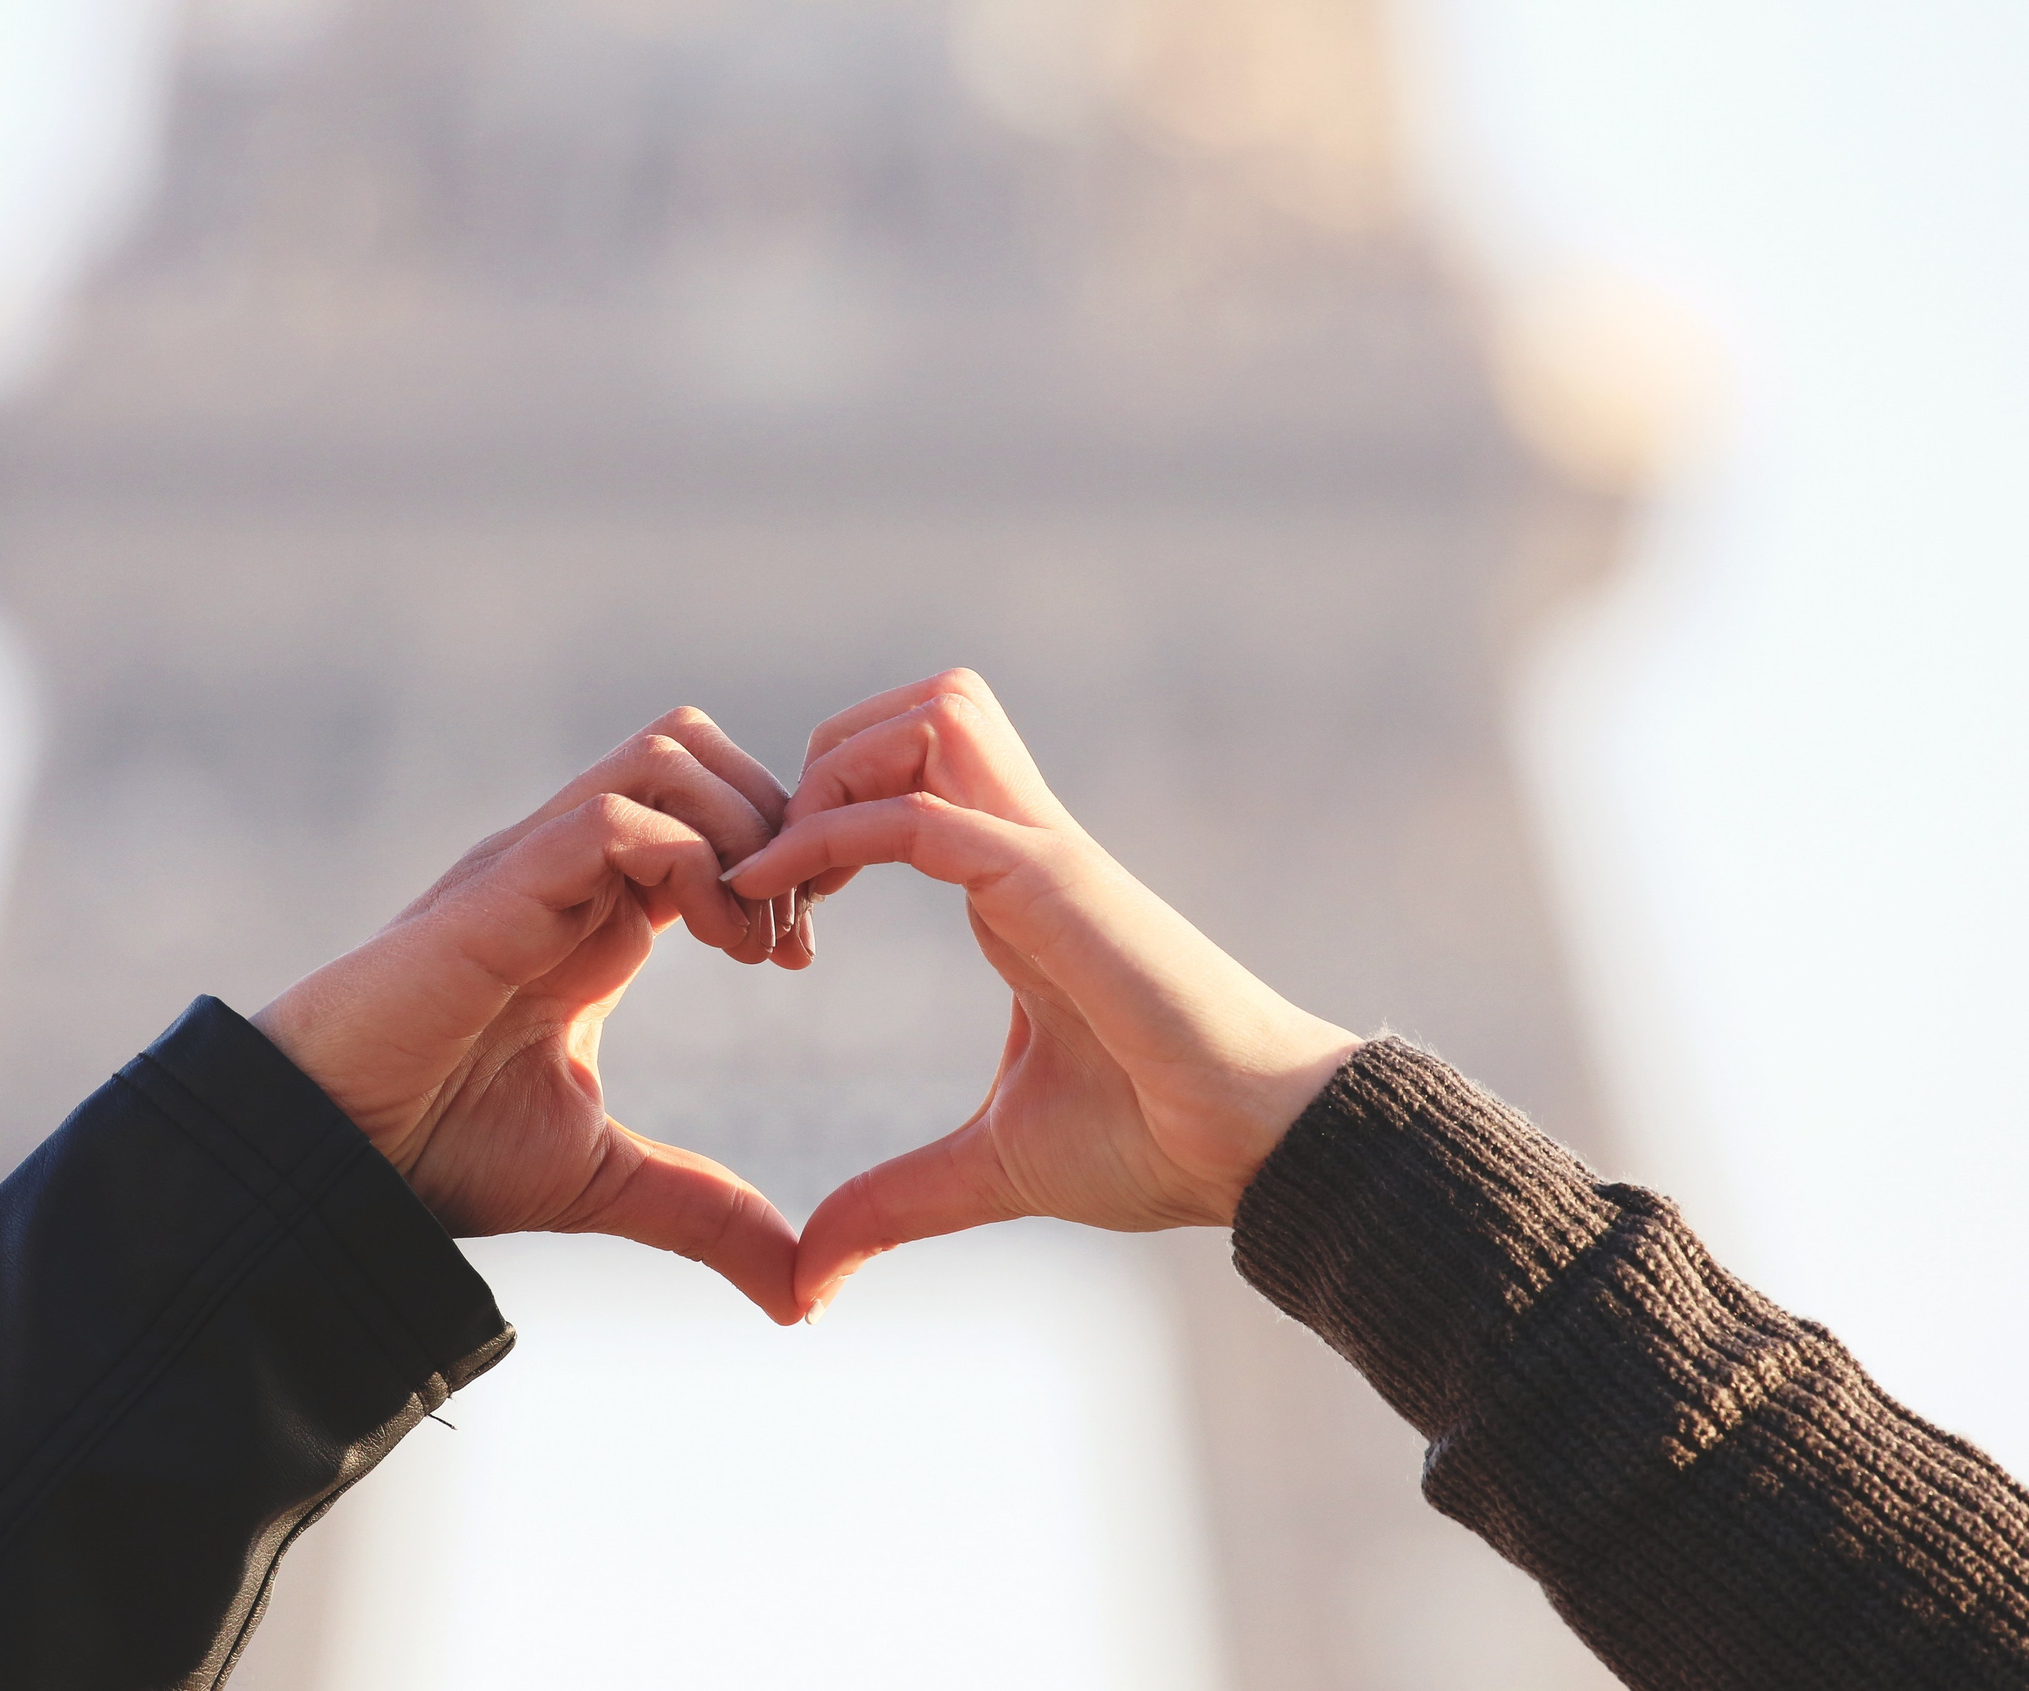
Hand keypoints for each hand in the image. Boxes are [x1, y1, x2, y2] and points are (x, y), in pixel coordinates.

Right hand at [252, 708, 811, 1323]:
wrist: (324, 1163)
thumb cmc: (436, 1154)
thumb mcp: (604, 1180)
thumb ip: (706, 1215)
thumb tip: (802, 1295)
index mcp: (593, 913)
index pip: (706, 812)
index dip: (777, 860)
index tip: (801, 956)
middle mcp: (566, 868)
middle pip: (697, 750)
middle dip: (776, 823)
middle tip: (794, 935)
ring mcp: (533, 866)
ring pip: (669, 755)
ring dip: (742, 832)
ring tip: (756, 943)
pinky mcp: (501, 889)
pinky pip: (617, 816)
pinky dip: (694, 860)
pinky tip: (716, 945)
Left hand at [723, 671, 1362, 1320]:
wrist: (1261, 1153)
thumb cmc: (1156, 1144)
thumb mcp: (990, 1170)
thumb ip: (895, 1203)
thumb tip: (806, 1278)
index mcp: (1014, 888)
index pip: (910, 777)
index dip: (819, 822)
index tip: (767, 925)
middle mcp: (1026, 849)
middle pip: (915, 708)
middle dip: (821, 765)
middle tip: (768, 876)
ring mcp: (1044, 856)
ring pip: (928, 716)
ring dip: (833, 778)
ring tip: (780, 879)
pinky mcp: (1055, 884)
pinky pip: (925, 815)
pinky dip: (837, 837)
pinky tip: (783, 904)